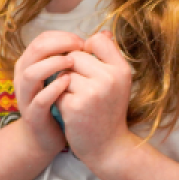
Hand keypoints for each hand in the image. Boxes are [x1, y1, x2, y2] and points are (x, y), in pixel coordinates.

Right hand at [13, 31, 83, 154]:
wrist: (47, 137)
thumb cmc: (62, 101)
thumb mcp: (72, 76)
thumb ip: (83, 55)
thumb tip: (106, 34)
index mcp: (33, 64)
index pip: (42, 39)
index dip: (62, 36)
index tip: (81, 41)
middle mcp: (25, 77)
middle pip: (35, 50)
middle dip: (58, 44)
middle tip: (79, 47)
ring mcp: (27, 96)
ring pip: (30, 73)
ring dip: (52, 64)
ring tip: (71, 62)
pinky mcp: (33, 115)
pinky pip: (39, 100)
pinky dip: (53, 89)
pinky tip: (68, 84)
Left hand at [56, 31, 134, 168]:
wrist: (108, 146)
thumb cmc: (109, 110)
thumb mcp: (117, 81)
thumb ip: (108, 56)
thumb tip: (100, 33)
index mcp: (122, 69)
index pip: (97, 39)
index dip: (87, 50)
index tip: (88, 66)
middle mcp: (110, 78)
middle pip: (75, 55)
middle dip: (72, 70)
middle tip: (83, 89)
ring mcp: (92, 92)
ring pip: (63, 72)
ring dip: (64, 85)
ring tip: (78, 100)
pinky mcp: (75, 105)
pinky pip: (56, 89)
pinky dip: (59, 100)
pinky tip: (71, 112)